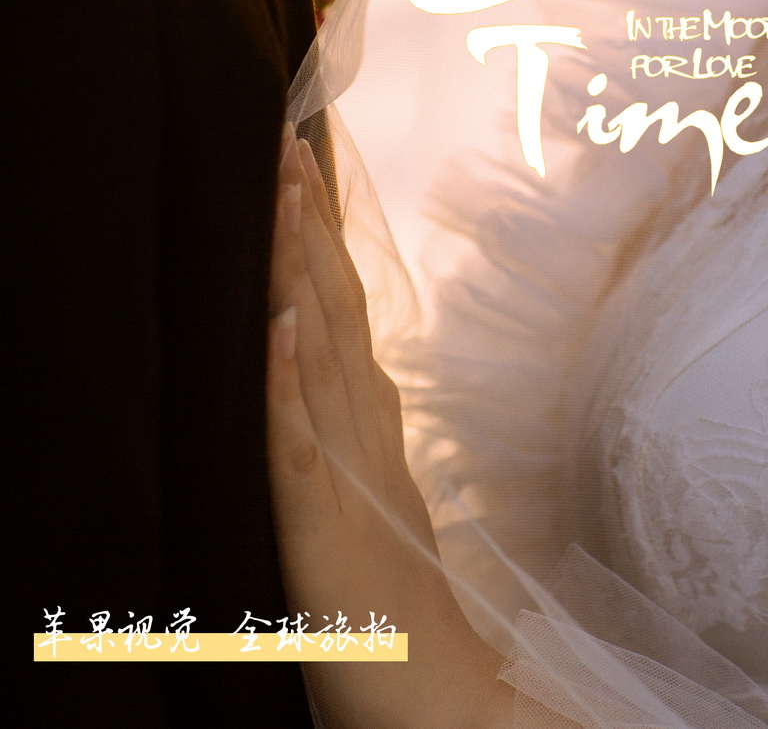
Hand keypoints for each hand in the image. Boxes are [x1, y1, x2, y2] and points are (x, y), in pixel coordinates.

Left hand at [268, 131, 512, 728]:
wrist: (444, 698)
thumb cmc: (398, 603)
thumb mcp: (371, 492)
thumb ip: (354, 425)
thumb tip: (327, 350)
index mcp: (372, 420)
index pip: (343, 305)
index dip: (323, 231)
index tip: (304, 155)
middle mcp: (365, 429)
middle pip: (334, 306)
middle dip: (309, 221)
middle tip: (290, 137)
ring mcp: (348, 474)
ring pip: (317, 353)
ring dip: (298, 270)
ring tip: (285, 191)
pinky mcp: (324, 528)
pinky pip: (300, 445)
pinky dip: (288, 380)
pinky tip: (281, 326)